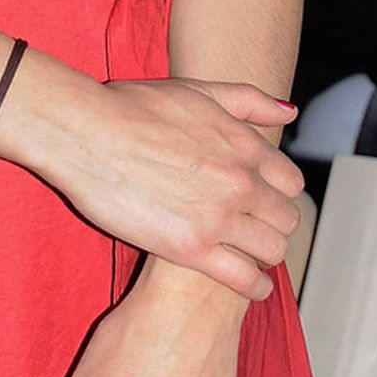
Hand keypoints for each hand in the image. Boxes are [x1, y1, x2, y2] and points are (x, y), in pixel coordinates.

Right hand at [14, 68, 301, 299]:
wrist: (87, 133)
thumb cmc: (133, 108)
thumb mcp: (197, 91)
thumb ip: (248, 100)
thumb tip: (289, 113)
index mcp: (244, 145)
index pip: (290, 182)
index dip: (278, 193)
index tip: (264, 201)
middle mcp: (241, 181)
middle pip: (286, 218)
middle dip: (274, 225)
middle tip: (256, 231)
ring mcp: (219, 217)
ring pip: (272, 250)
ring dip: (265, 255)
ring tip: (250, 257)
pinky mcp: (191, 249)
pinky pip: (245, 278)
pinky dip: (255, 286)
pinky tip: (250, 285)